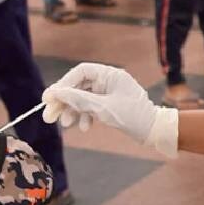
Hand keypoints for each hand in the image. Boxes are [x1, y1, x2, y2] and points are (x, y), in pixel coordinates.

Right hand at [42, 62, 179, 156]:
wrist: (154, 131)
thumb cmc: (133, 117)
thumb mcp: (103, 108)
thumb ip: (79, 99)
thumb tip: (56, 92)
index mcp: (110, 74)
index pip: (80, 73)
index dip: (63, 84)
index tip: (49, 98)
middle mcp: (109, 80)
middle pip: (79, 86)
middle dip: (64, 101)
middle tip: (49, 116)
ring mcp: (109, 92)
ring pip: (83, 98)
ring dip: (72, 111)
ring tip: (66, 124)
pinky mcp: (110, 104)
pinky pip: (91, 107)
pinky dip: (85, 116)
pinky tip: (84, 128)